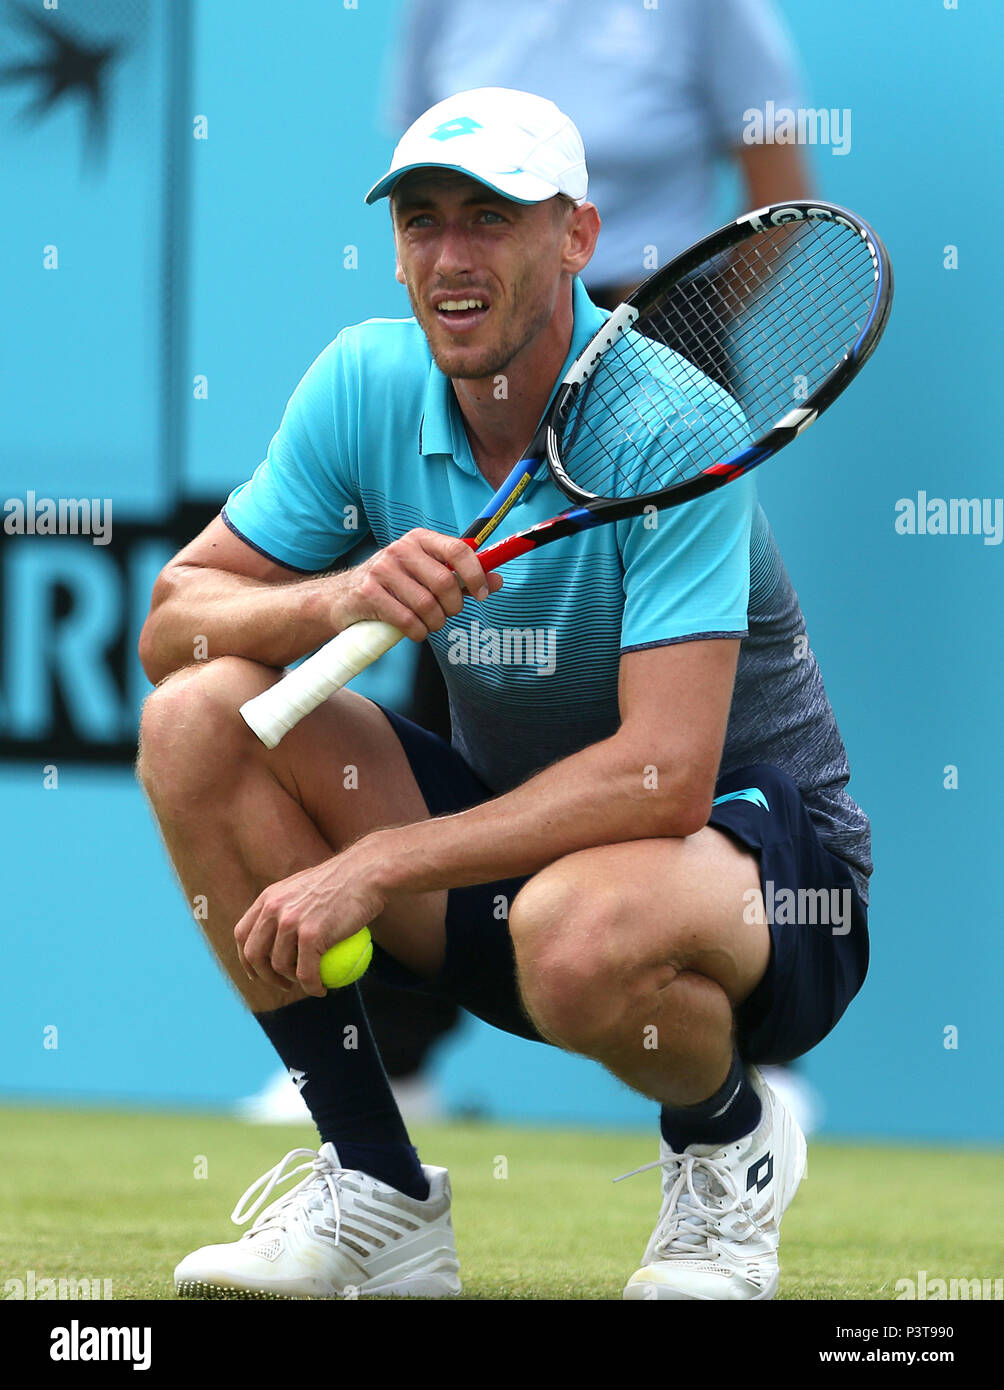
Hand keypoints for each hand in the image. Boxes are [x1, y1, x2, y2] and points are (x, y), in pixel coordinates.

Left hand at [234, 848, 386, 997]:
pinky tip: (322, 990)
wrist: (366, 873)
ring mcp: (290, 922)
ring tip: (310, 983)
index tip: (259, 971)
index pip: (242, 934)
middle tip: (283, 984)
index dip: (245, 958)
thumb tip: (282, 936)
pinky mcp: (311, 935)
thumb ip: (289, 906)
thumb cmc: (345, 881)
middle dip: (264, 976)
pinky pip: (306, 973)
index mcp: (269, 897)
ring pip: (280, 967)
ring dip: (293, 983)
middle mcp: (273, 909)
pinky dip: (312, 986)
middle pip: (253, 954)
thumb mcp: (305, 887)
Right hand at [341, 530, 503, 641]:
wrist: (342, 597)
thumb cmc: (393, 586)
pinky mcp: (369, 593)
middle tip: (448, 614)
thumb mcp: (425, 574)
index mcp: (419, 539)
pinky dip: (418, 632)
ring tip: (430, 624)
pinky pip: (407, 620)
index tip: (483, 594)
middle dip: (453, 606)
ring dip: (435, 623)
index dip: (476, 574)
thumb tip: (498, 581)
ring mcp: (382, 570)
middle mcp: (401, 549)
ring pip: (427, 605)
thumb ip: (461, 578)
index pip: (458, 549)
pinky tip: (415, 631)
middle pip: (445, 582)